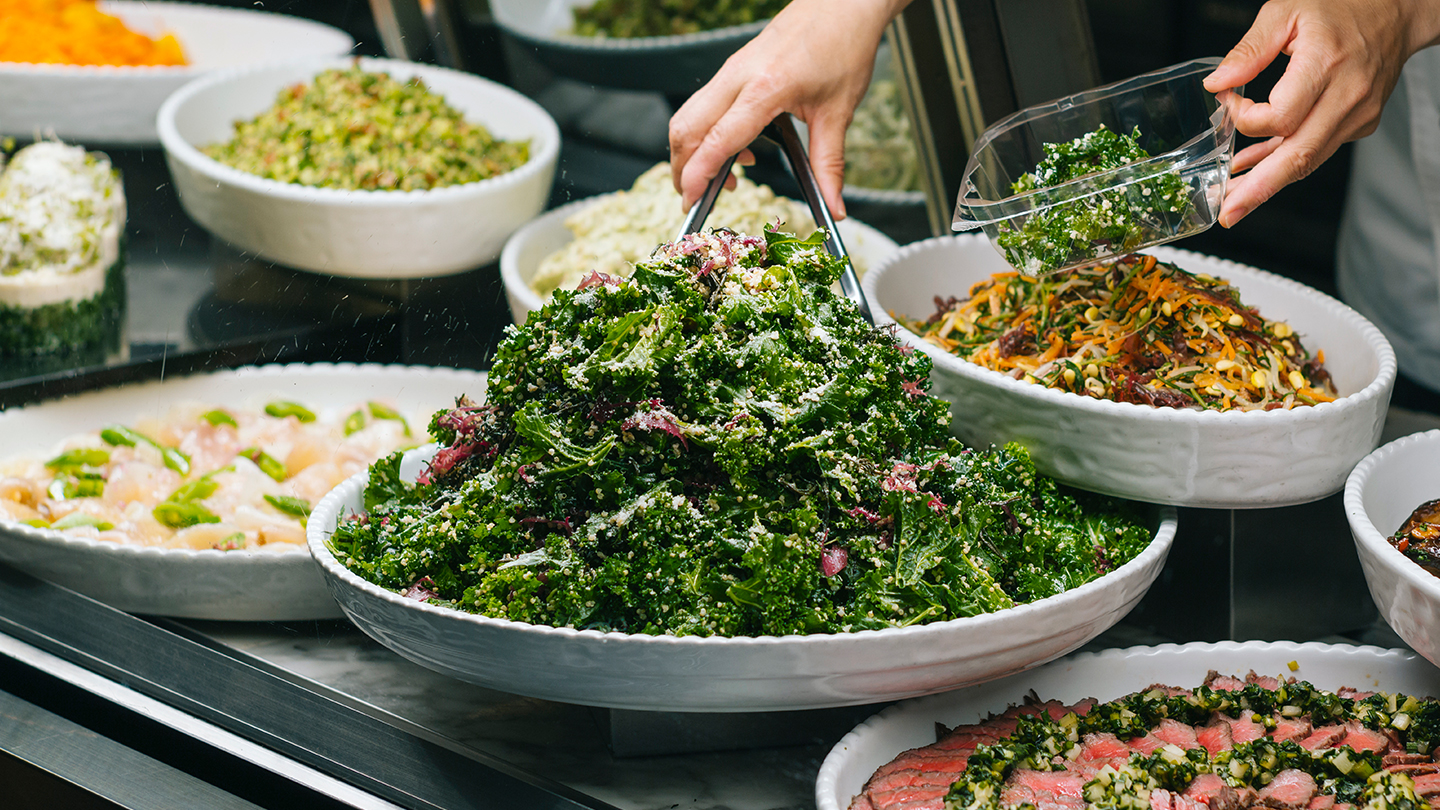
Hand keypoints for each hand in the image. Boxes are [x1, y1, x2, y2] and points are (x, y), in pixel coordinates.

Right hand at [668, 0, 912, 218]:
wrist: (843, 3)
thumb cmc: (843, 46)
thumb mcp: (839, 112)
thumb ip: (829, 164)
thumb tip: (834, 206)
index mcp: (766, 88)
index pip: (718, 139)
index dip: (699, 174)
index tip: (691, 202)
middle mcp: (739, 76)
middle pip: (686, 128)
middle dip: (681, 169)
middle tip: (694, 199)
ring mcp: (731, 70)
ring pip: (688, 115)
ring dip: (690, 151)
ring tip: (720, 178)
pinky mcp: (732, 68)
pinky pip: (703, 105)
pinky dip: (704, 134)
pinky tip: (737, 149)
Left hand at [1203, 0, 1439, 227]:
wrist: (1396, 13)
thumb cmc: (1341, 9)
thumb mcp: (1286, 12)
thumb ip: (1249, 49)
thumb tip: (1217, 83)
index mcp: (1326, 64)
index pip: (1281, 117)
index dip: (1245, 119)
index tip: (1228, 104)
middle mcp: (1346, 96)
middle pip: (1299, 155)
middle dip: (1259, 189)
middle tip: (1228, 213)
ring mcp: (1357, 115)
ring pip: (1307, 160)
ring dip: (1268, 184)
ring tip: (1234, 203)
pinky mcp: (1359, 124)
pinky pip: (1315, 150)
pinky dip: (1284, 161)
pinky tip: (1255, 171)